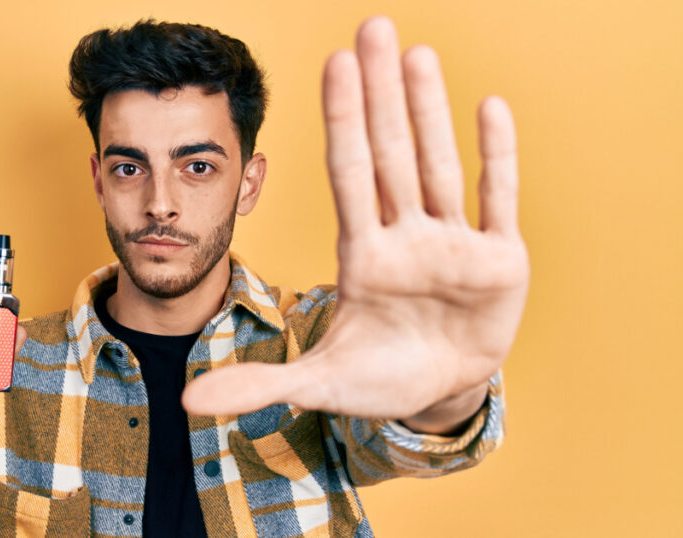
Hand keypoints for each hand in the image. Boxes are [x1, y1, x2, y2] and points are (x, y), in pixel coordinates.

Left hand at [182, 16, 528, 426]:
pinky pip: (497, 199)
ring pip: (439, 164)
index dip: (342, 121)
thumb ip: (257, 384)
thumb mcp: (317, 385)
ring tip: (417, 53)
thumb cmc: (379, 379)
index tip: (332, 65)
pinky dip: (497, 156)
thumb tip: (185, 403)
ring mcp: (453, 244)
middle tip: (372, 26)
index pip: (348, 174)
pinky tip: (489, 105)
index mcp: (362, 256)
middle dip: (381, 92)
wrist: (441, 393)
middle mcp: (405, 237)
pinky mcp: (501, 261)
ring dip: (431, 110)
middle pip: (391, 152)